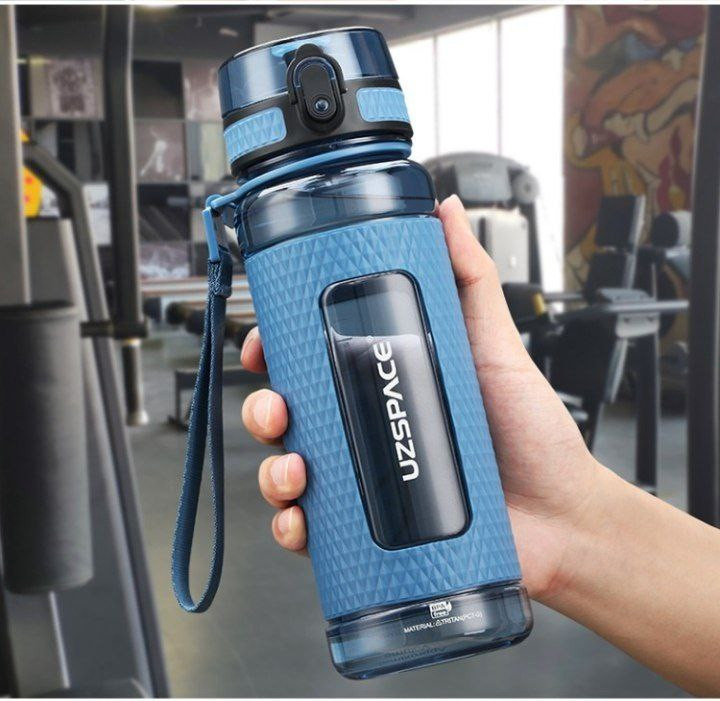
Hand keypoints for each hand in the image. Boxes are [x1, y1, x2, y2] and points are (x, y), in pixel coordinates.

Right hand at [241, 194, 601, 602]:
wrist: (562, 516)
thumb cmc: (532, 433)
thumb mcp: (495, 345)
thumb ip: (470, 278)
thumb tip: (447, 212)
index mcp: (387, 381)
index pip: (314, 360)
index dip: (278, 351)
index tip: (264, 343)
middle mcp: (371, 428)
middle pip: (291, 413)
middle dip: (265, 409)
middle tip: (279, 408)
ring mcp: (368, 479)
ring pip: (289, 469)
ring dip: (272, 469)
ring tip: (297, 470)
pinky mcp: (373, 527)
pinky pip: (312, 528)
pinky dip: (291, 526)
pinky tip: (302, 520)